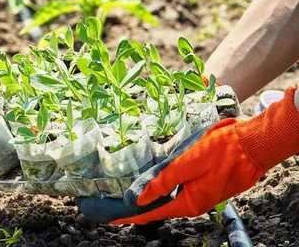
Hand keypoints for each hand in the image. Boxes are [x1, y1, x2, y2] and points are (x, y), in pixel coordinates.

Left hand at [77, 87, 298, 223]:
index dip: (131, 216)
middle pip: (161, 208)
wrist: (252, 145)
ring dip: (152, 198)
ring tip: (132, 196)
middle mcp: (195, 204)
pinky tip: (156, 185)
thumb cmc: (221, 151)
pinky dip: (165, 190)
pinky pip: (180, 190)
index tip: (112, 219)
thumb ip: (163, 181)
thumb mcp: (187, 164)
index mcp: (189, 203)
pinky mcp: (206, 185)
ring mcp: (202, 195)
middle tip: (117, 206)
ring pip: (171, 199)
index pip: (153, 212)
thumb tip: (141, 198)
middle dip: (140, 208)